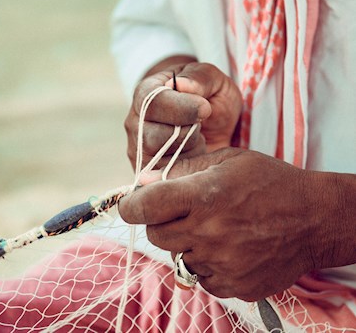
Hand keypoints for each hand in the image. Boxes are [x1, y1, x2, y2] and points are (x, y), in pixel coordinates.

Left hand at [119, 148, 355, 300]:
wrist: (315, 219)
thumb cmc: (270, 182)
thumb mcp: (228, 160)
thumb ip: (183, 169)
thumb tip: (145, 181)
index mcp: (204, 196)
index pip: (144, 207)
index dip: (131, 205)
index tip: (132, 203)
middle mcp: (209, 233)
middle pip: (155, 235)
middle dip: (161, 222)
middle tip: (183, 213)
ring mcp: (221, 264)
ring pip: (178, 257)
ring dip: (187, 243)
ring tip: (215, 228)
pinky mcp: (234, 286)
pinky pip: (201, 278)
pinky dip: (206, 264)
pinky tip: (228, 247)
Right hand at [125, 58, 241, 169]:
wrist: (212, 124)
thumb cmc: (210, 98)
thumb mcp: (214, 81)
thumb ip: (201, 77)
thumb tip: (183, 84)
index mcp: (146, 92)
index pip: (153, 103)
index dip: (183, 108)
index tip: (206, 108)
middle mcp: (134, 121)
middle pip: (152, 137)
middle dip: (186, 134)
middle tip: (200, 126)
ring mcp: (137, 149)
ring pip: (158, 159)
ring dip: (186, 152)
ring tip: (197, 139)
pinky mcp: (146, 171)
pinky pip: (163, 177)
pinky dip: (186, 169)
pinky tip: (194, 155)